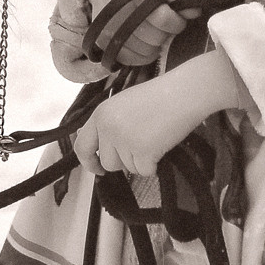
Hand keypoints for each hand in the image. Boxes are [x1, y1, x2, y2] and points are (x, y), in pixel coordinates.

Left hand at [72, 52, 250, 180]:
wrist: (183, 93)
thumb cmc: (158, 97)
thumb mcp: (122, 104)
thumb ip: (108, 123)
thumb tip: (95, 145)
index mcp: (100, 114)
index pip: (82, 146)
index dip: (89, 162)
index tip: (97, 168)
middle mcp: (108, 127)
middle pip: (107, 162)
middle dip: (123, 161)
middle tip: (140, 146)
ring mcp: (124, 140)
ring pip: (127, 168)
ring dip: (140, 161)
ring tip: (153, 139)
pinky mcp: (142, 151)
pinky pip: (144, 171)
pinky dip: (153, 165)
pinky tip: (161, 146)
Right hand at [84, 0, 180, 69]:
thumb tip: (194, 13)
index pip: (164, 19)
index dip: (177, 22)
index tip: (177, 18)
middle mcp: (120, 15)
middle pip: (156, 38)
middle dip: (166, 33)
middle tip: (163, 24)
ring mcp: (110, 32)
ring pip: (147, 52)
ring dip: (156, 44)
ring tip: (152, 31)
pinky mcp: (104, 44)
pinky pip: (134, 60)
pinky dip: (144, 54)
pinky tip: (144, 41)